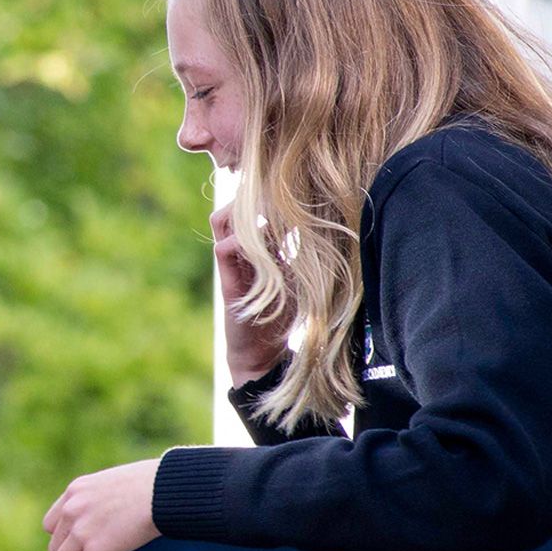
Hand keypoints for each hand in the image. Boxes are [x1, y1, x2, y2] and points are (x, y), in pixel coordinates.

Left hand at [44, 458, 160, 550]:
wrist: (166, 491)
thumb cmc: (154, 483)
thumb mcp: (117, 481)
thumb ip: (104, 496)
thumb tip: (112, 509)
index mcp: (76, 490)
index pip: (52, 522)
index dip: (59, 540)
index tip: (67, 550)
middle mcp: (71, 510)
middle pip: (55, 545)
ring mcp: (81, 531)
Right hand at [212, 203, 289, 385]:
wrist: (263, 355)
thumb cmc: (286, 318)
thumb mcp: (300, 280)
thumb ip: (303, 256)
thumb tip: (331, 229)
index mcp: (261, 248)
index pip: (254, 208)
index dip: (268, 197)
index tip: (294, 195)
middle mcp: (242, 251)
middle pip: (233, 207)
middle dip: (251, 200)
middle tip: (276, 203)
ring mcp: (232, 264)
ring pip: (220, 221)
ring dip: (240, 216)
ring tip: (264, 222)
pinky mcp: (227, 281)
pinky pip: (223, 248)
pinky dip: (240, 242)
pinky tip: (264, 251)